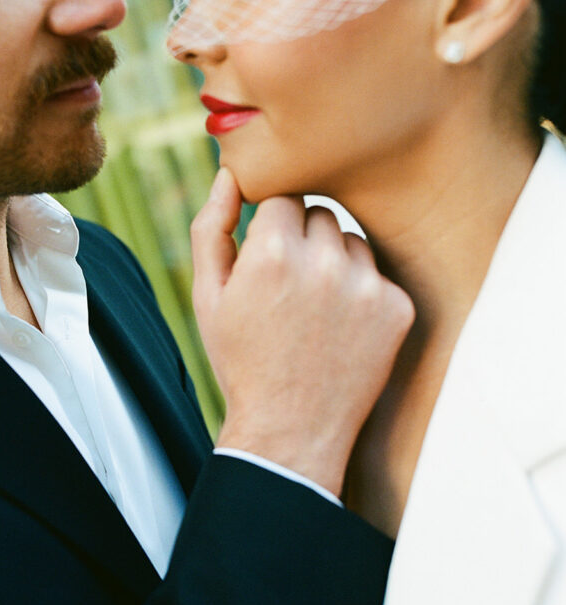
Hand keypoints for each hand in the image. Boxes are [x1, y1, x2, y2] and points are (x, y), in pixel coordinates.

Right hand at [191, 168, 414, 496]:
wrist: (291, 431)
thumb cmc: (242, 360)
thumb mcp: (208, 296)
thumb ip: (210, 227)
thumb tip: (228, 174)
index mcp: (271, 250)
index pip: (282, 198)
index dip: (270, 230)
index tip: (266, 261)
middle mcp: (322, 260)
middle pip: (319, 214)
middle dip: (303, 241)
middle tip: (288, 290)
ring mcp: (366, 284)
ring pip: (351, 241)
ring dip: (335, 263)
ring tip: (315, 312)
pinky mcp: (397, 307)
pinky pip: (378, 275)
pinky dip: (362, 294)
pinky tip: (342, 330)